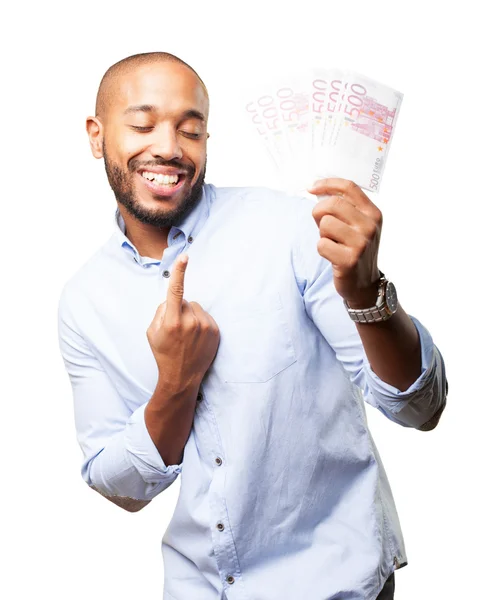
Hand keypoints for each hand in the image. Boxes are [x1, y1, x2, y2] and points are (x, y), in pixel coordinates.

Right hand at [146, 254, 219, 390]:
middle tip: (176, 330)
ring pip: (196, 308)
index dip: (179, 272)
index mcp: (172, 322)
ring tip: (187, 336)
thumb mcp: (152, 332)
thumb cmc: (164, 353)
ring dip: (191, 316)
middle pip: (185, 301)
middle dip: (179, 310)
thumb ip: (160, 311)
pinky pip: (205, 317)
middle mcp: (190, 322)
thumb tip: (172, 299)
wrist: (182, 376)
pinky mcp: (215, 331)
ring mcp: (205, 327)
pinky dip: (200, 323)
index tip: (184, 257)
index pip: (176, 291)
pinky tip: (196, 339)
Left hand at [307, 178, 382, 306]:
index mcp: (373, 213)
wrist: (365, 284)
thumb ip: (345, 208)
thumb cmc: (355, 250)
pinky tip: (333, 256)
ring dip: (322, 234)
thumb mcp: (358, 226)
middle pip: (332, 204)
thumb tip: (318, 191)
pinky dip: (323, 249)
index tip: (311, 188)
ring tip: (333, 243)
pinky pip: (321, 244)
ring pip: (325, 224)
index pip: (349, 188)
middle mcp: (369, 226)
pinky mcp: (349, 260)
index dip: (327, 184)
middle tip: (321, 225)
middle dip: (319, 212)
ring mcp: (361, 243)